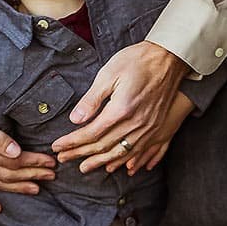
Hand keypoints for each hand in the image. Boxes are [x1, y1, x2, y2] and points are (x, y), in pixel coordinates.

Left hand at [52, 41, 186, 173]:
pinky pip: (140, 151)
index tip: (57, 147)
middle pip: (104, 146)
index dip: (72, 142)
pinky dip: (126, 161)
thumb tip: (75, 119)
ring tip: (84, 167)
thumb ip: (92, 99)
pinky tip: (117, 167)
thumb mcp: (109, 73)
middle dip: (80, 153)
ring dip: (100, 161)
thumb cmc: (137, 61)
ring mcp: (148, 127)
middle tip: (62, 159)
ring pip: (121, 152)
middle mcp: (136, 123)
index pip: (91, 133)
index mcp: (121, 109)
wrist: (169, 58)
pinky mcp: (157, 127)